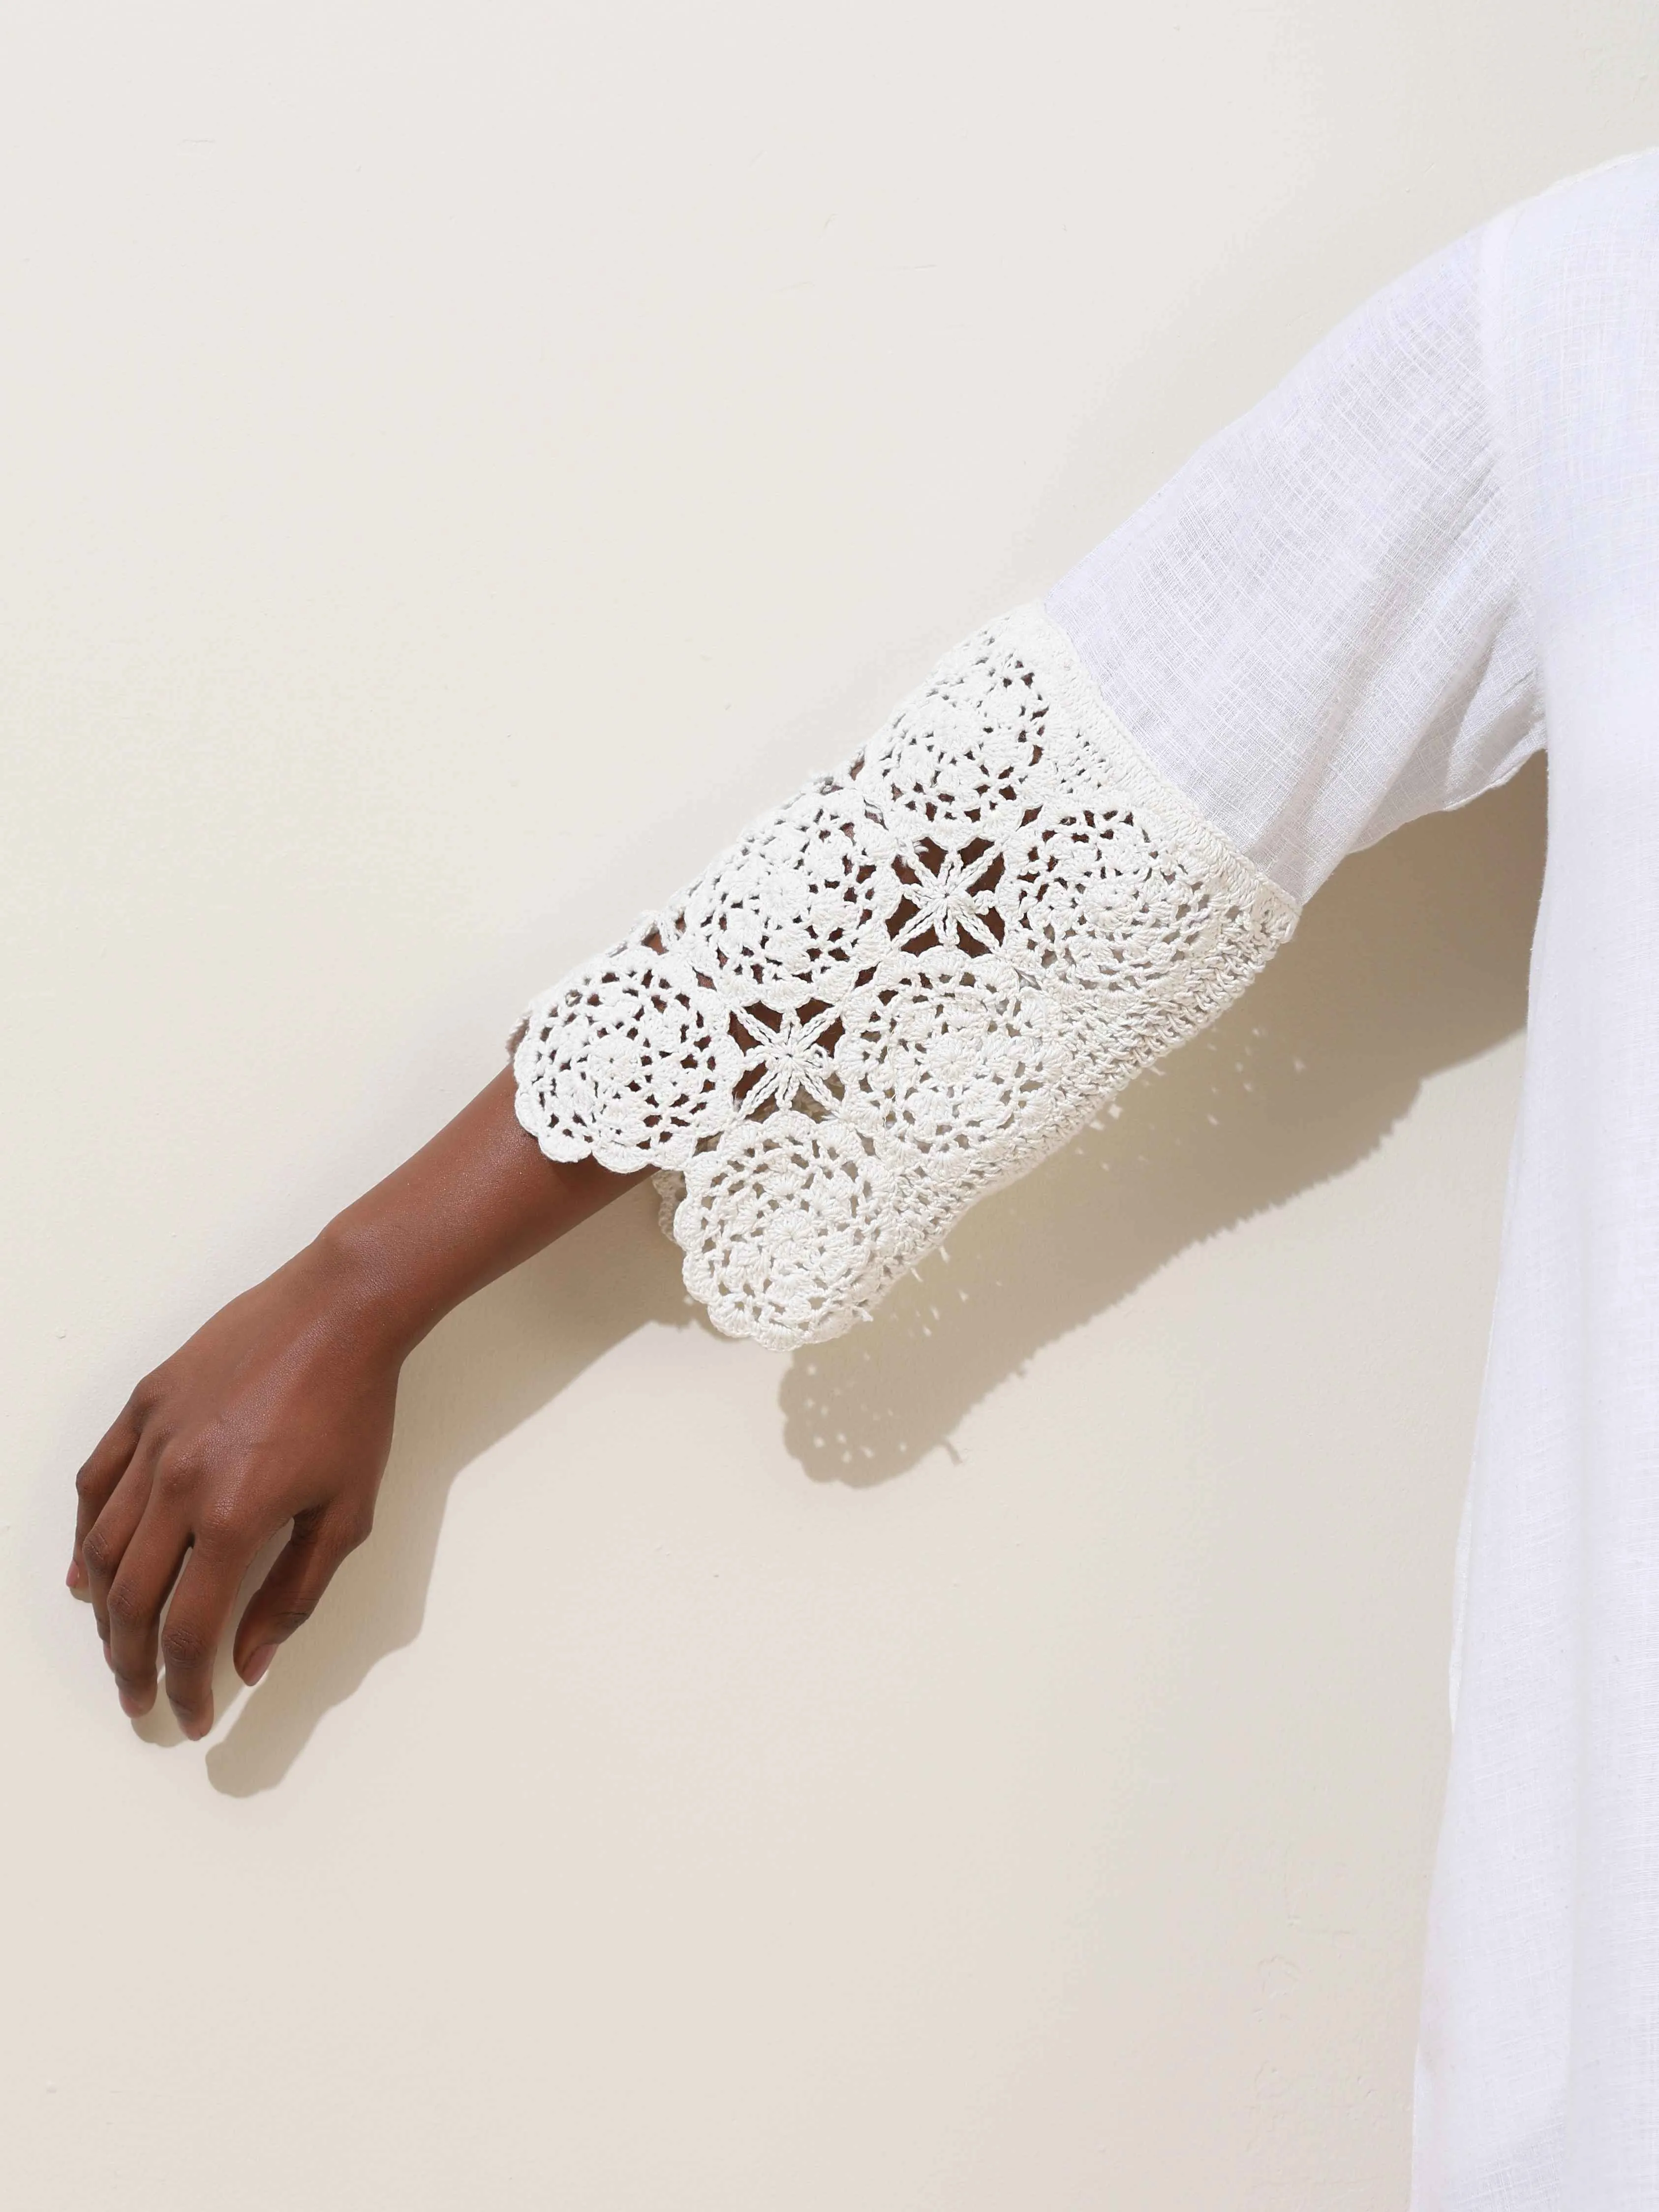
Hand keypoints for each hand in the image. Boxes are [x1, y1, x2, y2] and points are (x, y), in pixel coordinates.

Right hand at [70, 1237, 400, 1735]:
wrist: (341, 1310)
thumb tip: (251, 1661)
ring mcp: (154, 1440)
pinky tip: (87, 1571)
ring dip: (104, 1610)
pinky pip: (97, 1481)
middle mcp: (180, 1483)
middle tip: (141, 1700)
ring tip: (117, 1647)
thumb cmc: (355, 1408)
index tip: (193, 1716)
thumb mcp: (347, 1513)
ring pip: (102, 1545)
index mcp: (234, 1517)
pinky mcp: (145, 1404)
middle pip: (132, 1599)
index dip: (188, 1685)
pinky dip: (85, 1533)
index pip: (190, 1630)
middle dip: (130, 1664)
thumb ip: (294, 1594)